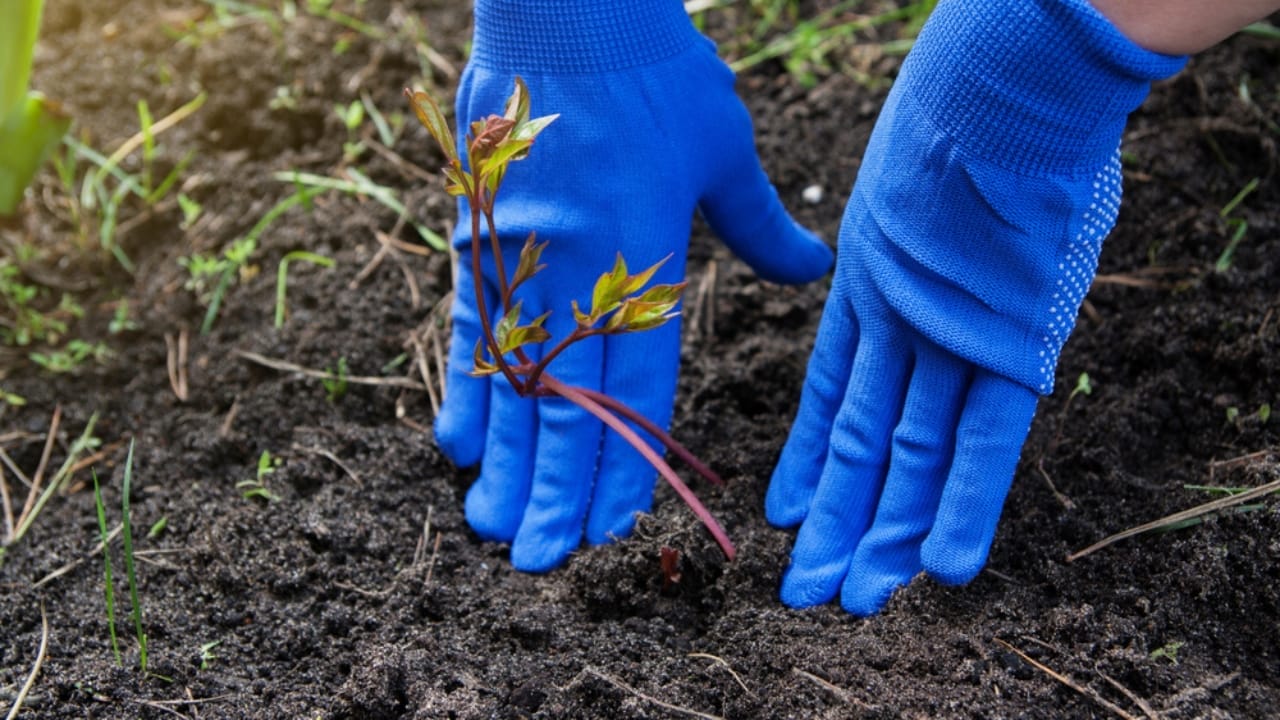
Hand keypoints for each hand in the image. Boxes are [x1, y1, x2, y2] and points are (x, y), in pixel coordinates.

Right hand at [433, 0, 832, 571]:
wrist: (564, 8)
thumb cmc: (656, 73)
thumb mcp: (724, 145)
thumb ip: (764, 224)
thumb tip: (815, 268)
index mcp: (646, 256)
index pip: (636, 386)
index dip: (624, 462)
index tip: (611, 523)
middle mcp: (579, 270)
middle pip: (566, 404)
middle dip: (555, 490)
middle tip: (540, 562)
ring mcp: (518, 258)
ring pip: (509, 381)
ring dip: (502, 461)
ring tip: (491, 526)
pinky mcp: (475, 238)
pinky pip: (464, 329)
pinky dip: (463, 389)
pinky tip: (458, 444)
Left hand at [765, 0, 1185, 614]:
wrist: (999, 77)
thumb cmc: (963, 115)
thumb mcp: (912, 190)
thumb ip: (904, 249)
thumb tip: (916, 268)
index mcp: (873, 286)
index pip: (837, 398)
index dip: (813, 463)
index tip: (788, 516)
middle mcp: (899, 322)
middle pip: (864, 441)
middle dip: (838, 521)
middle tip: (807, 592)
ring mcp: (945, 331)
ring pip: (908, 453)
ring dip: (881, 530)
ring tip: (848, 599)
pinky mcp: (1003, 335)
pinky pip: (983, 436)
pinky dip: (966, 502)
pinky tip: (940, 567)